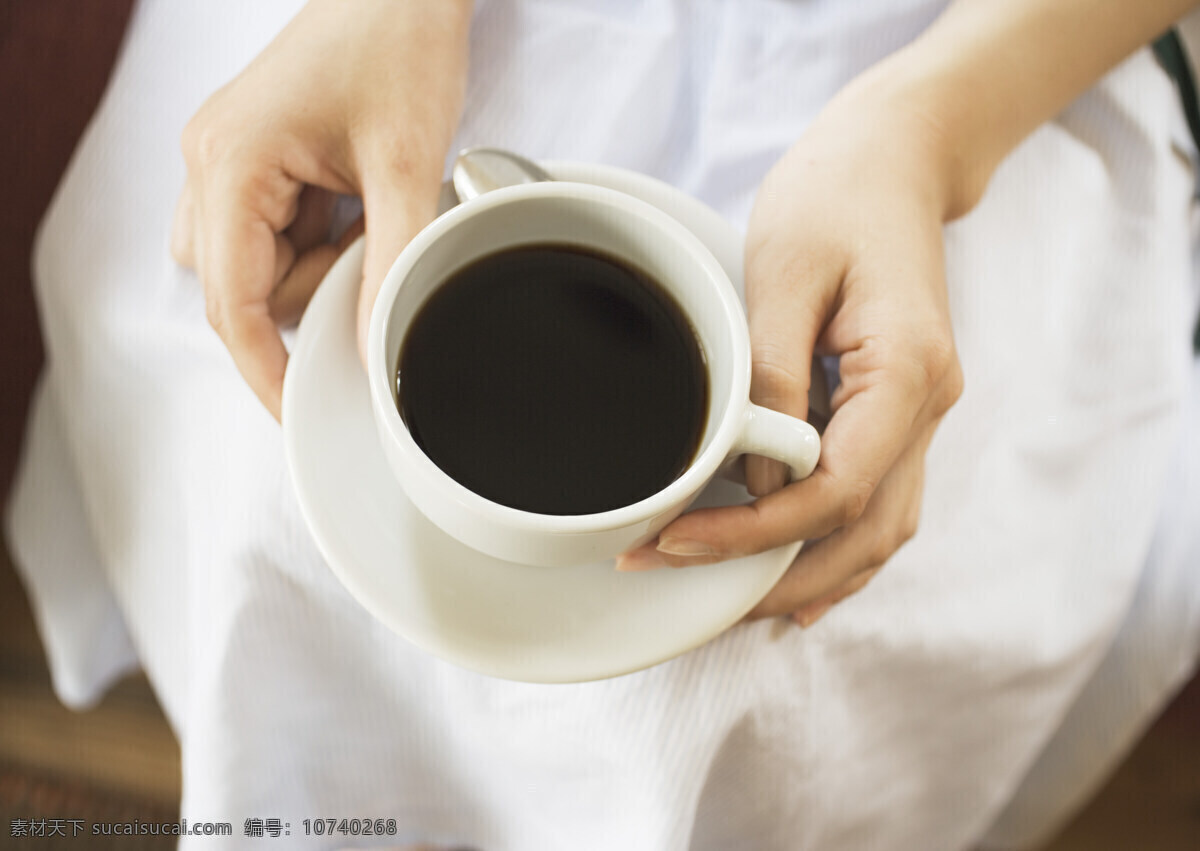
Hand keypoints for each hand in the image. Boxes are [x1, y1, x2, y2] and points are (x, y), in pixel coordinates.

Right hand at [171, 0, 471, 418]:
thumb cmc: (395, 40)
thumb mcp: (408, 163)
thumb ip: (393, 262)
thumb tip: (376, 345)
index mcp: (230, 162)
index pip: (231, 304)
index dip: (265, 370)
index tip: (299, 411)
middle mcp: (212, 163)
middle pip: (243, 290)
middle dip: (313, 292)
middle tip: (371, 250)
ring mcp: (229, 160)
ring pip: (258, 267)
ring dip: (319, 264)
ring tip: (369, 209)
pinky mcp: (256, 161)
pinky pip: (275, 235)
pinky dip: (321, 240)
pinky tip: (357, 202)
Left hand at [617, 80, 963, 627]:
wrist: (892, 159)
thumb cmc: (835, 198)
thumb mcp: (782, 277)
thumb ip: (771, 385)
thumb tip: (758, 482)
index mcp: (907, 372)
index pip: (834, 491)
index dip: (752, 533)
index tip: (674, 542)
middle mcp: (929, 405)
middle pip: (863, 534)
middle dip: (775, 579)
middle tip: (688, 598)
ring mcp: (923, 413)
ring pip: (877, 531)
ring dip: (807, 577)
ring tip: (729, 606)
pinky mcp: (900, 411)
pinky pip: (875, 501)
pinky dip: (832, 546)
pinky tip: (790, 577)